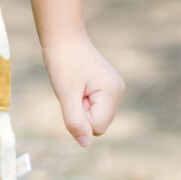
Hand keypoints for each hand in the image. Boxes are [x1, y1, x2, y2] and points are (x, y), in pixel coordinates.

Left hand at [41, 29, 124, 147]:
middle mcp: (118, 91)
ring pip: (94, 116)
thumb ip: (75, 120)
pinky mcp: (106, 86)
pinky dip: (82, 99)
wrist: (62, 35)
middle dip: (81, 111)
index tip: (73, 93)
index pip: (96, 128)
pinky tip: (78, 83)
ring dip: (80, 105)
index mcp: (112, 93)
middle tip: (72, 88)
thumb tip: (85, 144)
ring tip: (74, 84)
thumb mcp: (66, 94)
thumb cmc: (63, 61)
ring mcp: (113, 88)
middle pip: (97, 124)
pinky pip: (92, 106)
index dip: (80, 116)